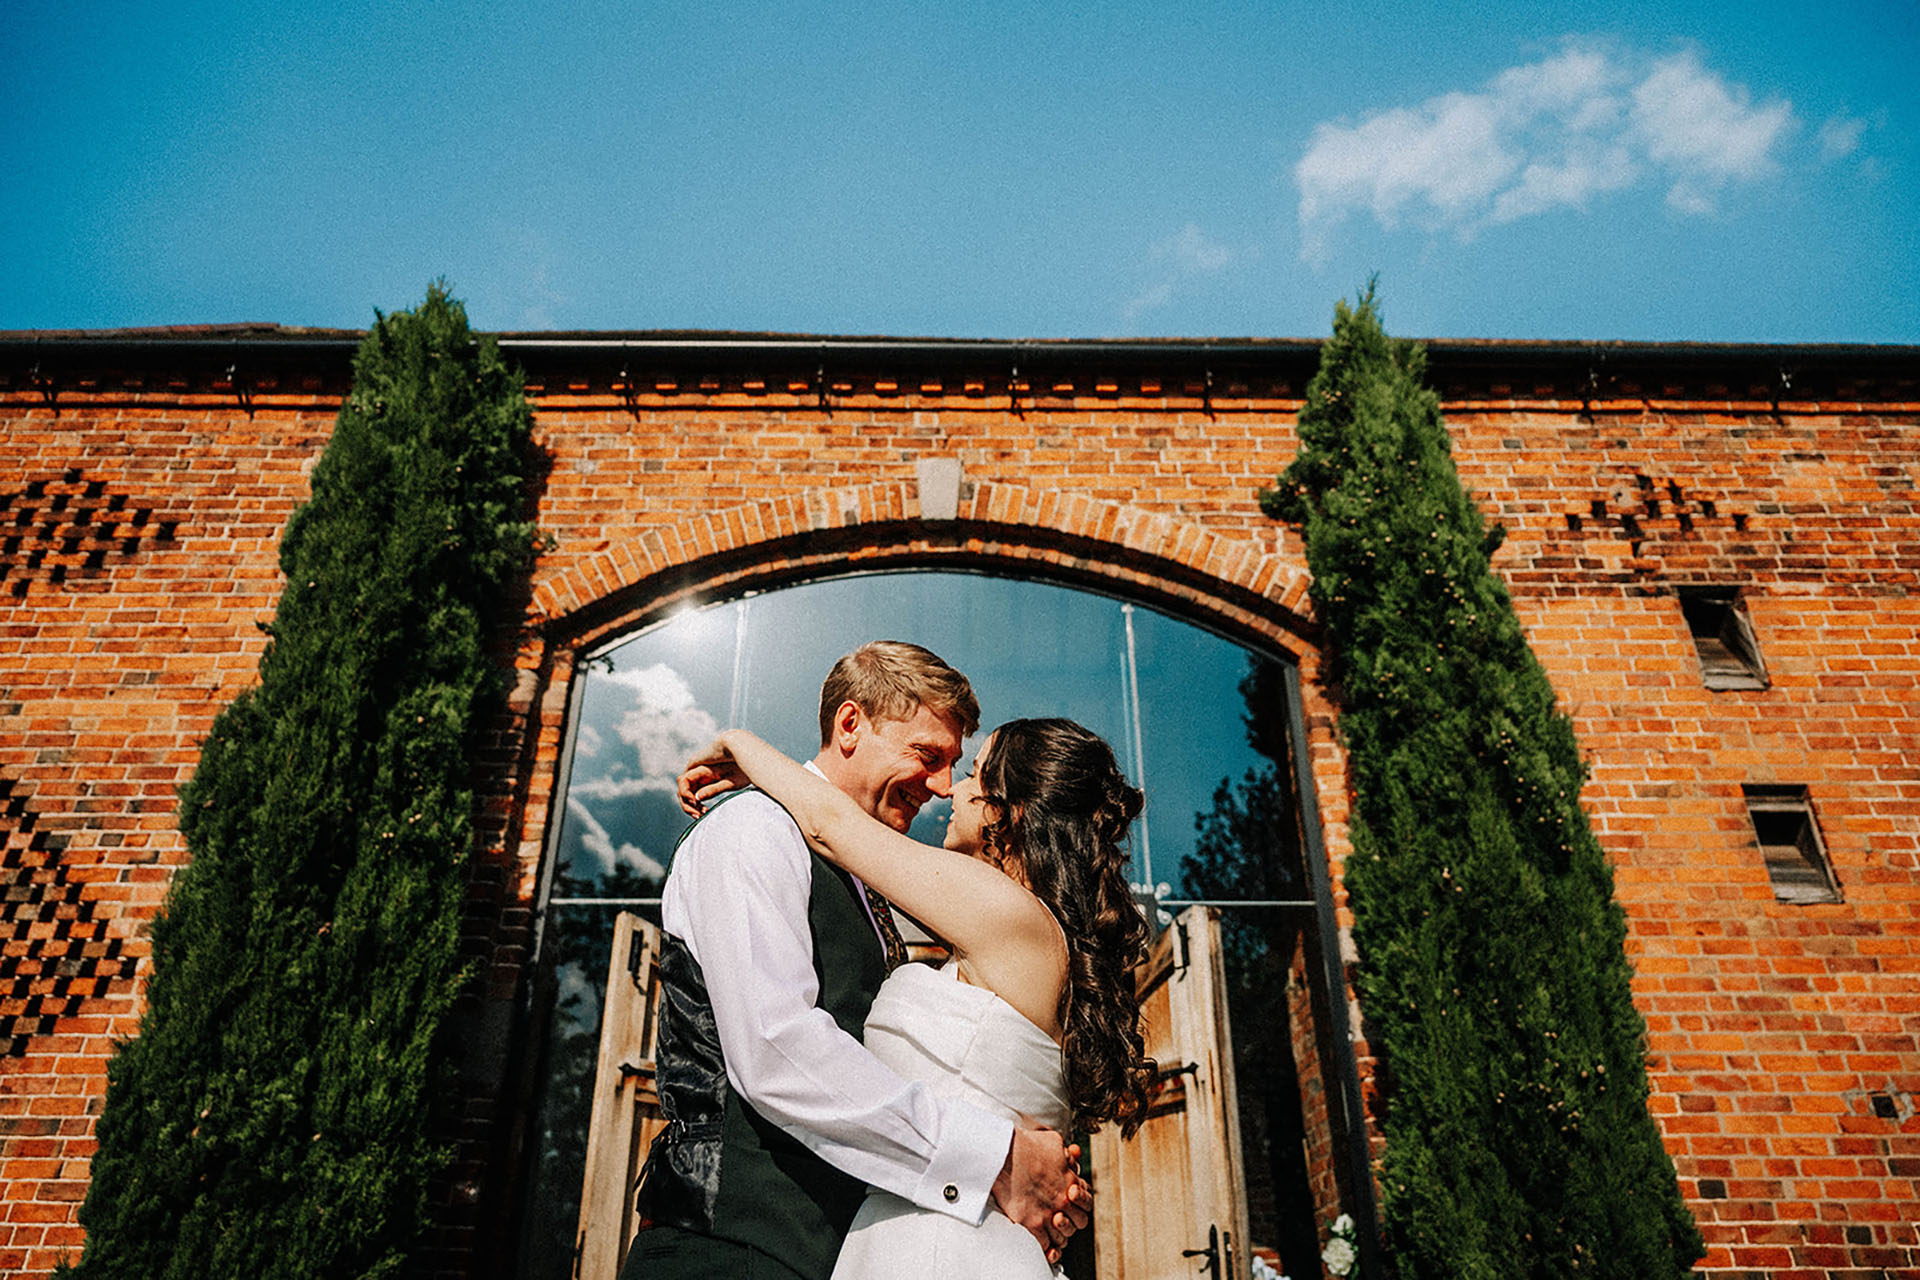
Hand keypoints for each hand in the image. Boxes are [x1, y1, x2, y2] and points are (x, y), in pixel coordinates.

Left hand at [677, 736, 748, 816]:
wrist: (742, 748)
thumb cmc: (741, 766)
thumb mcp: (727, 783)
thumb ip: (712, 790)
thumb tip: (697, 798)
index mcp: (708, 778)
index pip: (693, 795)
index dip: (695, 807)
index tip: (704, 814)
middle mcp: (699, 773)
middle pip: (685, 793)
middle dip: (689, 807)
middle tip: (698, 816)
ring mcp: (696, 768)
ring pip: (682, 788)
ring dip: (686, 802)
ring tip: (697, 810)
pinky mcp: (694, 763)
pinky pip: (683, 781)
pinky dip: (685, 793)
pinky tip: (694, 801)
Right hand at [991, 1124, 1092, 1263]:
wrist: (1004, 1155)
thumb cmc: (1026, 1145)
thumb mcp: (1054, 1143)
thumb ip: (1066, 1154)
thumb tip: (1073, 1154)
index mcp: (1071, 1181)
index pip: (1087, 1202)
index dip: (1080, 1205)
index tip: (1070, 1205)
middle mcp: (1063, 1200)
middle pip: (1079, 1222)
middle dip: (1073, 1222)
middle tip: (1061, 1219)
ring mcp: (1048, 1213)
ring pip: (1063, 1237)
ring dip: (1058, 1236)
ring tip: (1050, 1233)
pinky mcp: (1032, 1224)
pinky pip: (1046, 1244)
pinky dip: (1046, 1247)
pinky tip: (1041, 1243)